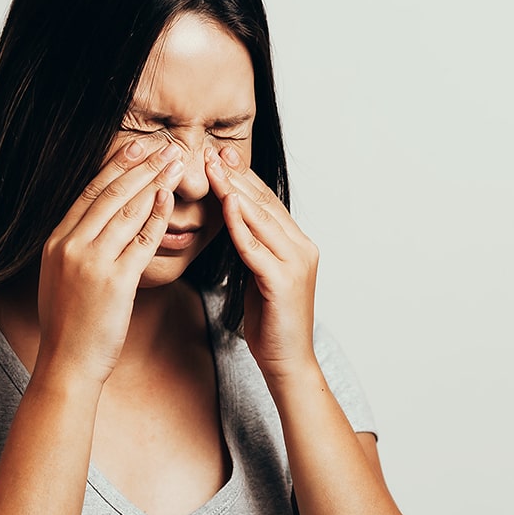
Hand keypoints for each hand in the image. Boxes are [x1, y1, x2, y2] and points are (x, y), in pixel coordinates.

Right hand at [36, 138, 184, 384]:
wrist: (67, 364)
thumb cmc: (69, 327)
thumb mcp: (59, 279)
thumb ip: (73, 250)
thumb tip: (90, 228)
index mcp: (55, 243)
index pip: (88, 194)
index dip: (114, 167)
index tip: (134, 147)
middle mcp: (70, 246)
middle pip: (109, 194)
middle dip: (139, 165)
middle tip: (162, 144)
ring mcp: (92, 262)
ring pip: (127, 211)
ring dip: (154, 181)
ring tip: (174, 161)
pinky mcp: (115, 281)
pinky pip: (141, 240)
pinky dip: (157, 215)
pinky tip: (170, 197)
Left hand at [206, 145, 319, 381]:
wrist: (288, 364)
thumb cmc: (271, 324)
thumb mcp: (258, 278)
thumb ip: (252, 250)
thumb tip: (233, 226)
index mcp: (297, 245)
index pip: (266, 203)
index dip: (243, 177)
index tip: (219, 155)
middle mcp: (302, 248)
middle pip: (264, 203)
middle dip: (237, 175)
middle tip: (211, 150)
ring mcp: (296, 264)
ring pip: (261, 219)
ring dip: (234, 191)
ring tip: (211, 168)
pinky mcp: (284, 282)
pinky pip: (256, 247)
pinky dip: (239, 224)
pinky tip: (225, 204)